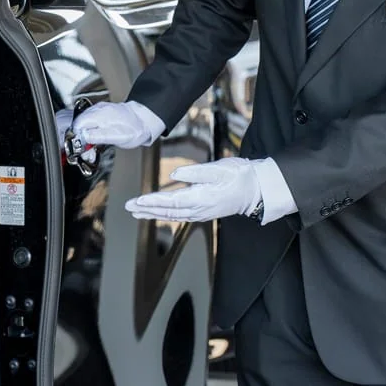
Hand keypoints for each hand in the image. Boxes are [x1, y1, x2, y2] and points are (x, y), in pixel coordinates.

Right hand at [55, 101, 164, 162]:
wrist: (145, 120)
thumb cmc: (135, 128)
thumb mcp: (118, 136)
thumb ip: (99, 136)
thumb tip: (84, 137)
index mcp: (100, 115)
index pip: (78, 124)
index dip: (76, 138)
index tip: (81, 149)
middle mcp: (97, 111)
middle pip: (79, 125)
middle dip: (81, 141)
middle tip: (88, 154)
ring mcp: (99, 112)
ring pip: (83, 126)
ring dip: (85, 139)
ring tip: (93, 151)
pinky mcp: (102, 115)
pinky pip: (90, 124)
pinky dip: (90, 134)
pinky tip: (96, 142)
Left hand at [125, 158, 260, 221]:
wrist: (257, 190)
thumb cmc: (240, 176)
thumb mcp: (219, 168)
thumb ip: (195, 172)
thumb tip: (174, 175)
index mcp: (201, 198)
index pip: (171, 201)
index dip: (152, 202)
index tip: (137, 201)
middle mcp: (199, 209)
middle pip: (167, 211)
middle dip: (146, 210)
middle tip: (128, 207)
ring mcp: (201, 213)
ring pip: (171, 215)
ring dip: (153, 214)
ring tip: (137, 212)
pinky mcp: (203, 212)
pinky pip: (179, 216)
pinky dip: (165, 215)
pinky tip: (157, 213)